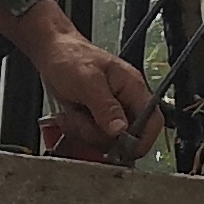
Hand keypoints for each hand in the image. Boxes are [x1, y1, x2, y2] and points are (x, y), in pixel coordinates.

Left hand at [30, 27, 162, 159]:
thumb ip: (105, 106)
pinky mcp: (94, 117)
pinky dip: (78, 129)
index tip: (126, 151)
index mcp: (132, 88)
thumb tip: (120, 130)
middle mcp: (124, 102)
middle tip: (84, 120)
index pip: (153, 121)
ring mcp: (108, 111)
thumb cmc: (71, 57)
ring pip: (106, 139)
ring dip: (86, 131)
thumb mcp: (88, 81)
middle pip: (127, 137)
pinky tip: (70, 114)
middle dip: (102, 135)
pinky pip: (90, 135)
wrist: (50, 52)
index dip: (144, 140)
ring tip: (74, 112)